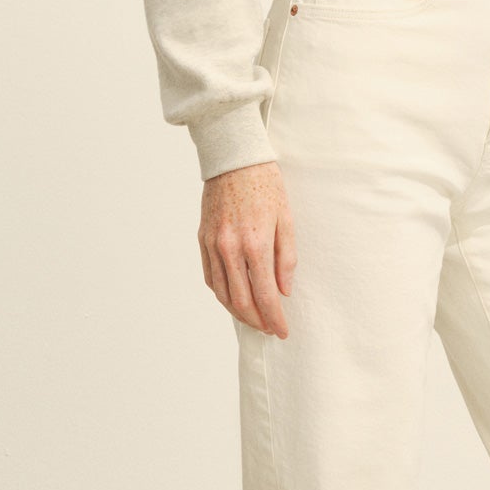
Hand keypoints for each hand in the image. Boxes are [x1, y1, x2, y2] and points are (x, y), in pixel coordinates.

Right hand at [199, 160, 295, 334]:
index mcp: (255, 243)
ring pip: (222, 293)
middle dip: (257, 321)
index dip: (274, 318)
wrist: (234, 159)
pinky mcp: (203, 239)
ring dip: (238, 312)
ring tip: (253, 319)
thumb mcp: (286, 219)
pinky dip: (222, 293)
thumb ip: (286, 258)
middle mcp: (229, 248)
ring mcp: (212, 245)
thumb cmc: (265, 185)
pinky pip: (210, 277)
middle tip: (270, 329)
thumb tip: (284, 290)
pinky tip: (234, 298)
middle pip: (241, 301)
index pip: (265, 295)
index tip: (282, 331)